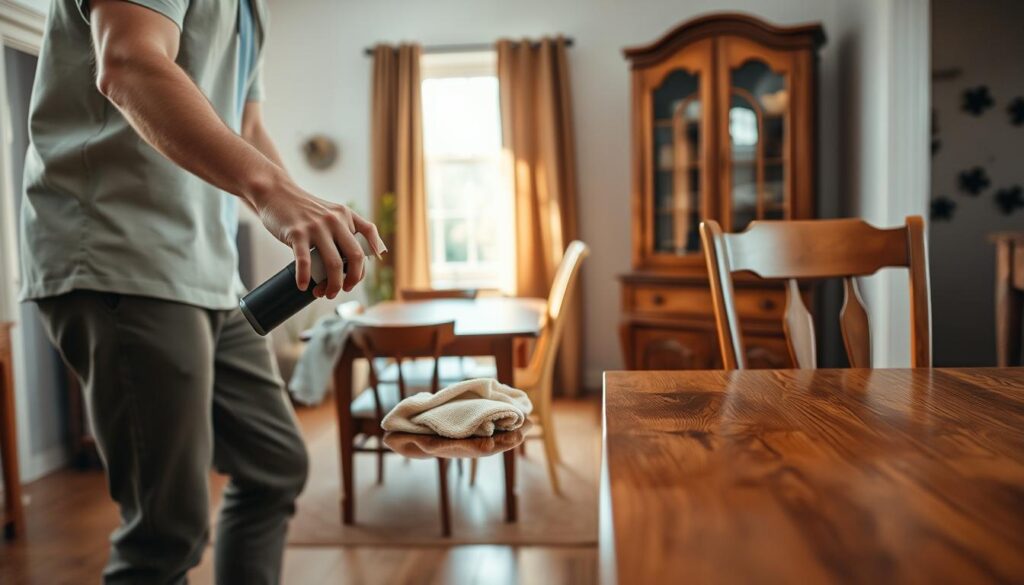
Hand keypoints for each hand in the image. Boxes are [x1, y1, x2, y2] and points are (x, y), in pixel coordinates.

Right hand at [250, 178, 386, 298]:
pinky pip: (305, 262)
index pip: (367, 243)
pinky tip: (303, 286)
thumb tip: (357, 260)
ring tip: (323, 293)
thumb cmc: (303, 210)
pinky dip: (304, 278)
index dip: (363, 266)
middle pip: (355, 257)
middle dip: (352, 279)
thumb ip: (345, 230)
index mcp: (346, 216)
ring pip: (334, 263)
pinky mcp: (297, 233)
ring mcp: (317, 227)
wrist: (275, 193)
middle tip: (343, 290)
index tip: (355, 280)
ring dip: (332, 285)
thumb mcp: (331, 213)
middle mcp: (335, 220)